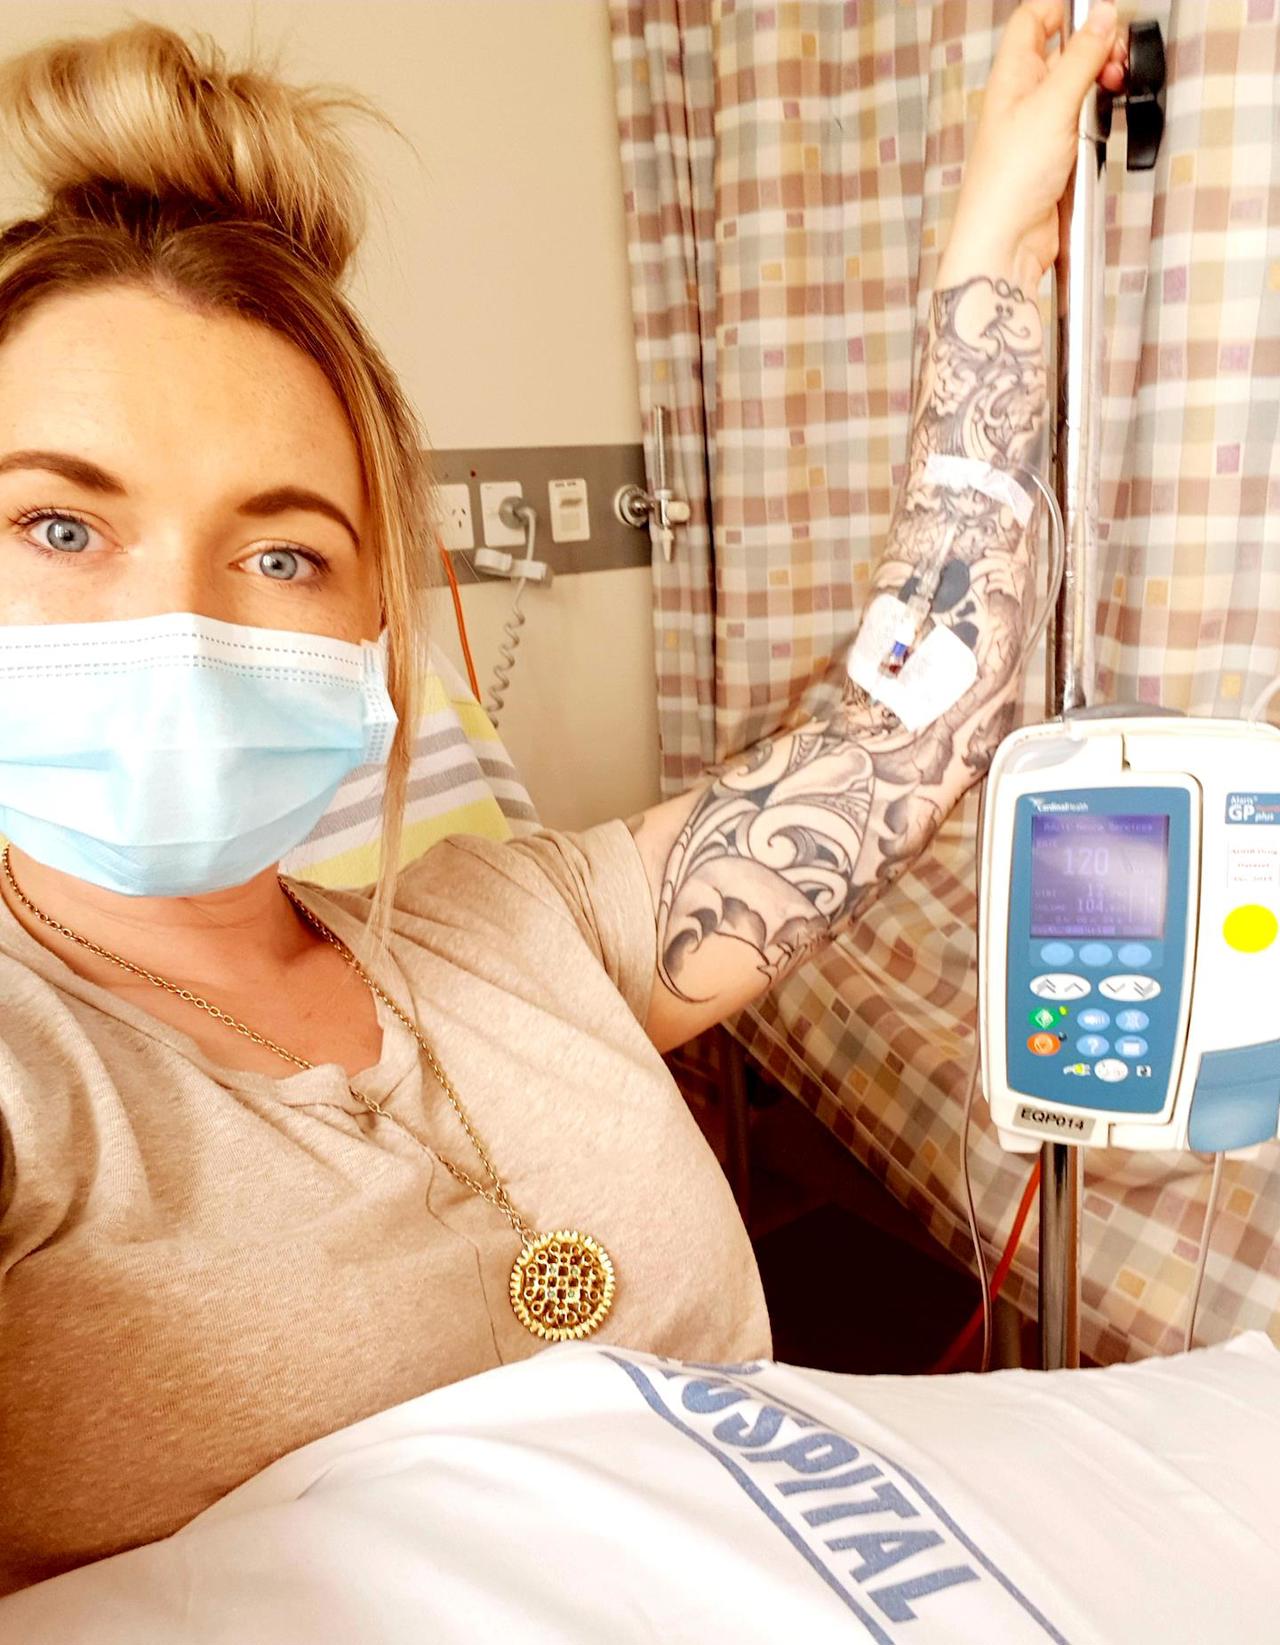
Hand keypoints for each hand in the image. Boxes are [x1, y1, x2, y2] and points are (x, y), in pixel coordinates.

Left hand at [936, 1, 1126, 293]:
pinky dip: (1098, 123)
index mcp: (1011, 76)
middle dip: (1095, 49)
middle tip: (1114, 59)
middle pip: (1065, 52)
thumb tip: (1102, 17)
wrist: (1007, 243)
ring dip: (1100, 87)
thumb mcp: (1052, 105)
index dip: (1062, 8)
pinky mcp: (1057, 157)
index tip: (1096, 12)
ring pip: (1079, 89)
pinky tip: (1102, 128)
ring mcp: (1041, 129)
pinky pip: (1084, 126)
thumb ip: (1081, 58)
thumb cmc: (1007, 183)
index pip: (1033, 20)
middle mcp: (1023, 99)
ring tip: (1112, 90)